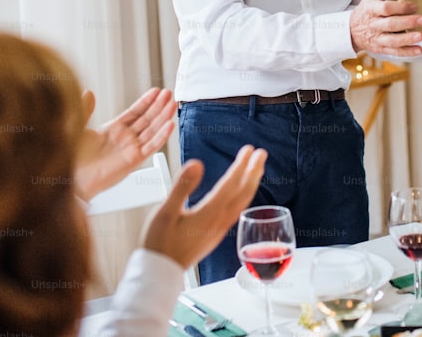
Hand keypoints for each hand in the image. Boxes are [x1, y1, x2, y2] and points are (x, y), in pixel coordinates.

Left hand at [73, 87, 176, 201]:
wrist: (72, 179)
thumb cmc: (73, 157)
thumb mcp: (77, 127)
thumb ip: (85, 110)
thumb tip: (89, 92)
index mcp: (113, 129)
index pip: (135, 112)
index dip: (146, 101)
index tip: (157, 91)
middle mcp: (125, 138)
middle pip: (147, 119)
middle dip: (159, 106)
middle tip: (169, 94)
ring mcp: (131, 148)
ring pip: (152, 130)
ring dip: (163, 117)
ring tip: (173, 104)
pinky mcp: (134, 160)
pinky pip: (151, 146)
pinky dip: (162, 136)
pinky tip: (169, 125)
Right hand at [142, 145, 267, 268]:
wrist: (160, 273)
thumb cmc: (160, 244)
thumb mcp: (165, 212)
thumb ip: (182, 186)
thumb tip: (197, 163)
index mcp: (208, 213)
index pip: (231, 184)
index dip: (241, 165)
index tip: (250, 150)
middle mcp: (219, 221)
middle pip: (242, 192)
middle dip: (253, 171)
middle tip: (261, 154)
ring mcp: (219, 230)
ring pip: (242, 203)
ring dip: (251, 184)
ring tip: (257, 169)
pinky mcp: (215, 235)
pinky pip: (237, 212)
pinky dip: (244, 197)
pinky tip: (242, 195)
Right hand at [350, 0, 421, 56]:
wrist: (352, 30)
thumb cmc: (365, 10)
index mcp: (371, 10)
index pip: (386, 8)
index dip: (401, 7)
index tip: (414, 6)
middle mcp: (373, 25)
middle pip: (391, 25)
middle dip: (407, 22)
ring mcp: (377, 38)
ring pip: (392, 40)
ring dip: (407, 39)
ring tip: (421, 36)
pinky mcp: (381, 48)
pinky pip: (394, 52)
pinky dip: (407, 52)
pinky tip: (419, 50)